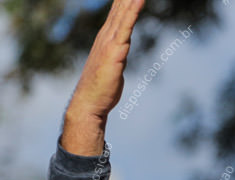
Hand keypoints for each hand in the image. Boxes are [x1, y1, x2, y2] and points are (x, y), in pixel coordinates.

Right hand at [61, 0, 143, 155]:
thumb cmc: (101, 88)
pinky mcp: (115, 51)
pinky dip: (133, 12)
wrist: (90, 102)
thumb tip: (121, 53)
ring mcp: (110, 42)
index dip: (125, 0)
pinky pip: (126, 27)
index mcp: (106, 38)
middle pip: (120, 8)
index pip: (118, 13)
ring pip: (123, 13)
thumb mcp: (113, 65)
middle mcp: (106, 36)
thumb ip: (118, 55)